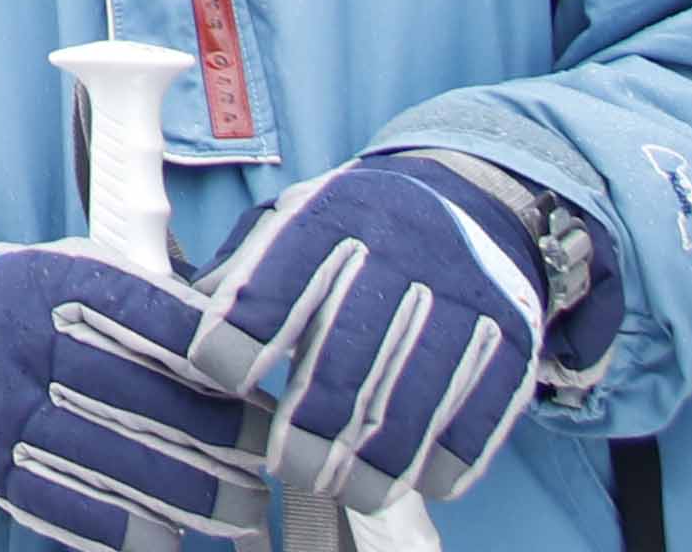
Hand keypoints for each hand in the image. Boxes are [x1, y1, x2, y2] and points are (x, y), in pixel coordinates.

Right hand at [0, 233, 265, 551]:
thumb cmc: (33, 311)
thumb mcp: (76, 273)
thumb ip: (148, 298)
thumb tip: (241, 338)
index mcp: (51, 283)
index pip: (146, 317)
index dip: (212, 356)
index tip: (258, 388)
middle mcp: (21, 343)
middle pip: (137, 397)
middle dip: (217, 437)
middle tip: (266, 459)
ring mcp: (2, 409)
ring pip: (110, 460)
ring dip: (188, 495)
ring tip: (242, 510)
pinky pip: (65, 506)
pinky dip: (123, 528)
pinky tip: (168, 538)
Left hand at [189, 151, 581, 512]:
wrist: (470, 199)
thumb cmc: (357, 230)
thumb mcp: (294, 223)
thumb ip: (242, 270)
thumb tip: (178, 320)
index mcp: (331, 216)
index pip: (278, 280)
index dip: (244, 333)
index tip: (220, 377)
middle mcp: (400, 247)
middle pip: (350, 348)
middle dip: (316, 419)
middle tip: (291, 466)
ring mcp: (462, 289)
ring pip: (419, 386)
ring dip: (383, 453)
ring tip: (354, 491)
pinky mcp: (513, 330)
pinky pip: (485, 403)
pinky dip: (454, 453)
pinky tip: (425, 483)